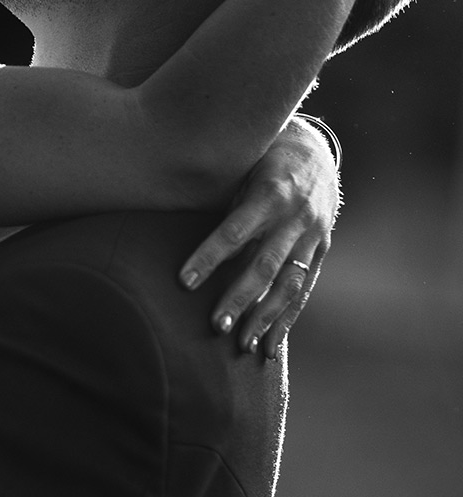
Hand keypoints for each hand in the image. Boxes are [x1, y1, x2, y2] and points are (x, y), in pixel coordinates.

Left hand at [178, 116, 338, 358]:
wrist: (316, 149)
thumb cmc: (259, 157)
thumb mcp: (240, 166)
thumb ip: (219, 198)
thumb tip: (175, 223)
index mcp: (270, 192)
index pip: (234, 230)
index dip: (209, 257)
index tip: (183, 283)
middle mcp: (295, 217)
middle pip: (265, 265)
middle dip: (240, 298)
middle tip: (216, 326)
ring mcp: (313, 236)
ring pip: (289, 284)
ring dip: (265, 318)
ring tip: (243, 346)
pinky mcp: (321, 250)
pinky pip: (303, 290)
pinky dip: (285, 319)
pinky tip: (269, 347)